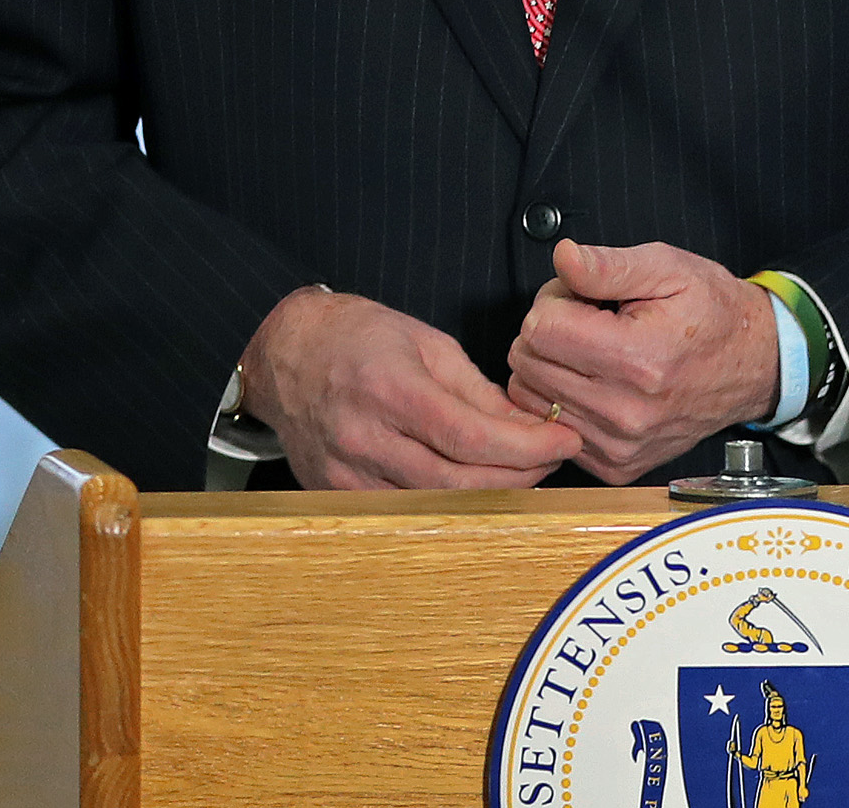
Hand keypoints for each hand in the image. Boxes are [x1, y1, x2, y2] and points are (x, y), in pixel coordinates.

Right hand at [237, 288, 582, 490]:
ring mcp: (347, 473)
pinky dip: (446, 504)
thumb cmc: (354, 336)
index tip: (564, 441)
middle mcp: (365, 437)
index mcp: (390, 388)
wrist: (284, 354)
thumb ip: (477, 390)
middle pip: (460, 482)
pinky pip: (405, 511)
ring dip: (489, 494)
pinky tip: (472, 486)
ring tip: (520, 471)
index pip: (472, 437)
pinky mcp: (337, 494)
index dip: (528, 448)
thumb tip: (530, 426)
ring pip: (436, 506)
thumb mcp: (424, 342)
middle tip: (552, 459)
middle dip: (519, 475)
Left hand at [506, 240, 780, 485]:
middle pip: (527, 363)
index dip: (553, 300)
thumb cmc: (710, 312)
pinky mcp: (616, 465)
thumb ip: (609, 265)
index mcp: (638, 359)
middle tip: (587, 321)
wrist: (753, 366)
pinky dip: (560, 402)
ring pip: (530, 397)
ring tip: (593, 351)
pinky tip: (594, 382)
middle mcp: (626, 411)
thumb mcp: (668, 268)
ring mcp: (620, 445)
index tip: (582, 298)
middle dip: (547, 332)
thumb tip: (562, 259)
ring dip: (550, 367)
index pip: (540, 329)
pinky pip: (551, 427)